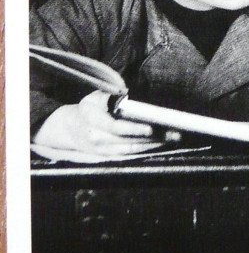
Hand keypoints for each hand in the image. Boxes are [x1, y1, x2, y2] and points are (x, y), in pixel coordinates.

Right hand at [33, 90, 177, 156]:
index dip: (134, 129)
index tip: (151, 127)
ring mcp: (103, 151)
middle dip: (153, 138)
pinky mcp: (108, 157)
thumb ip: (110, 95)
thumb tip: (128, 95)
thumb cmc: (88, 109)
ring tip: (173, 138)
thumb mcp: (94, 97)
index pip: (115, 127)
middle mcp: (97, 138)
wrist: (69, 130)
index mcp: (92, 120)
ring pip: (132, 150)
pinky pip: (130, 155)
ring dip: (154, 145)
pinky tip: (161, 145)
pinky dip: (146, 151)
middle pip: (128, 141)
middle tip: (174, 133)